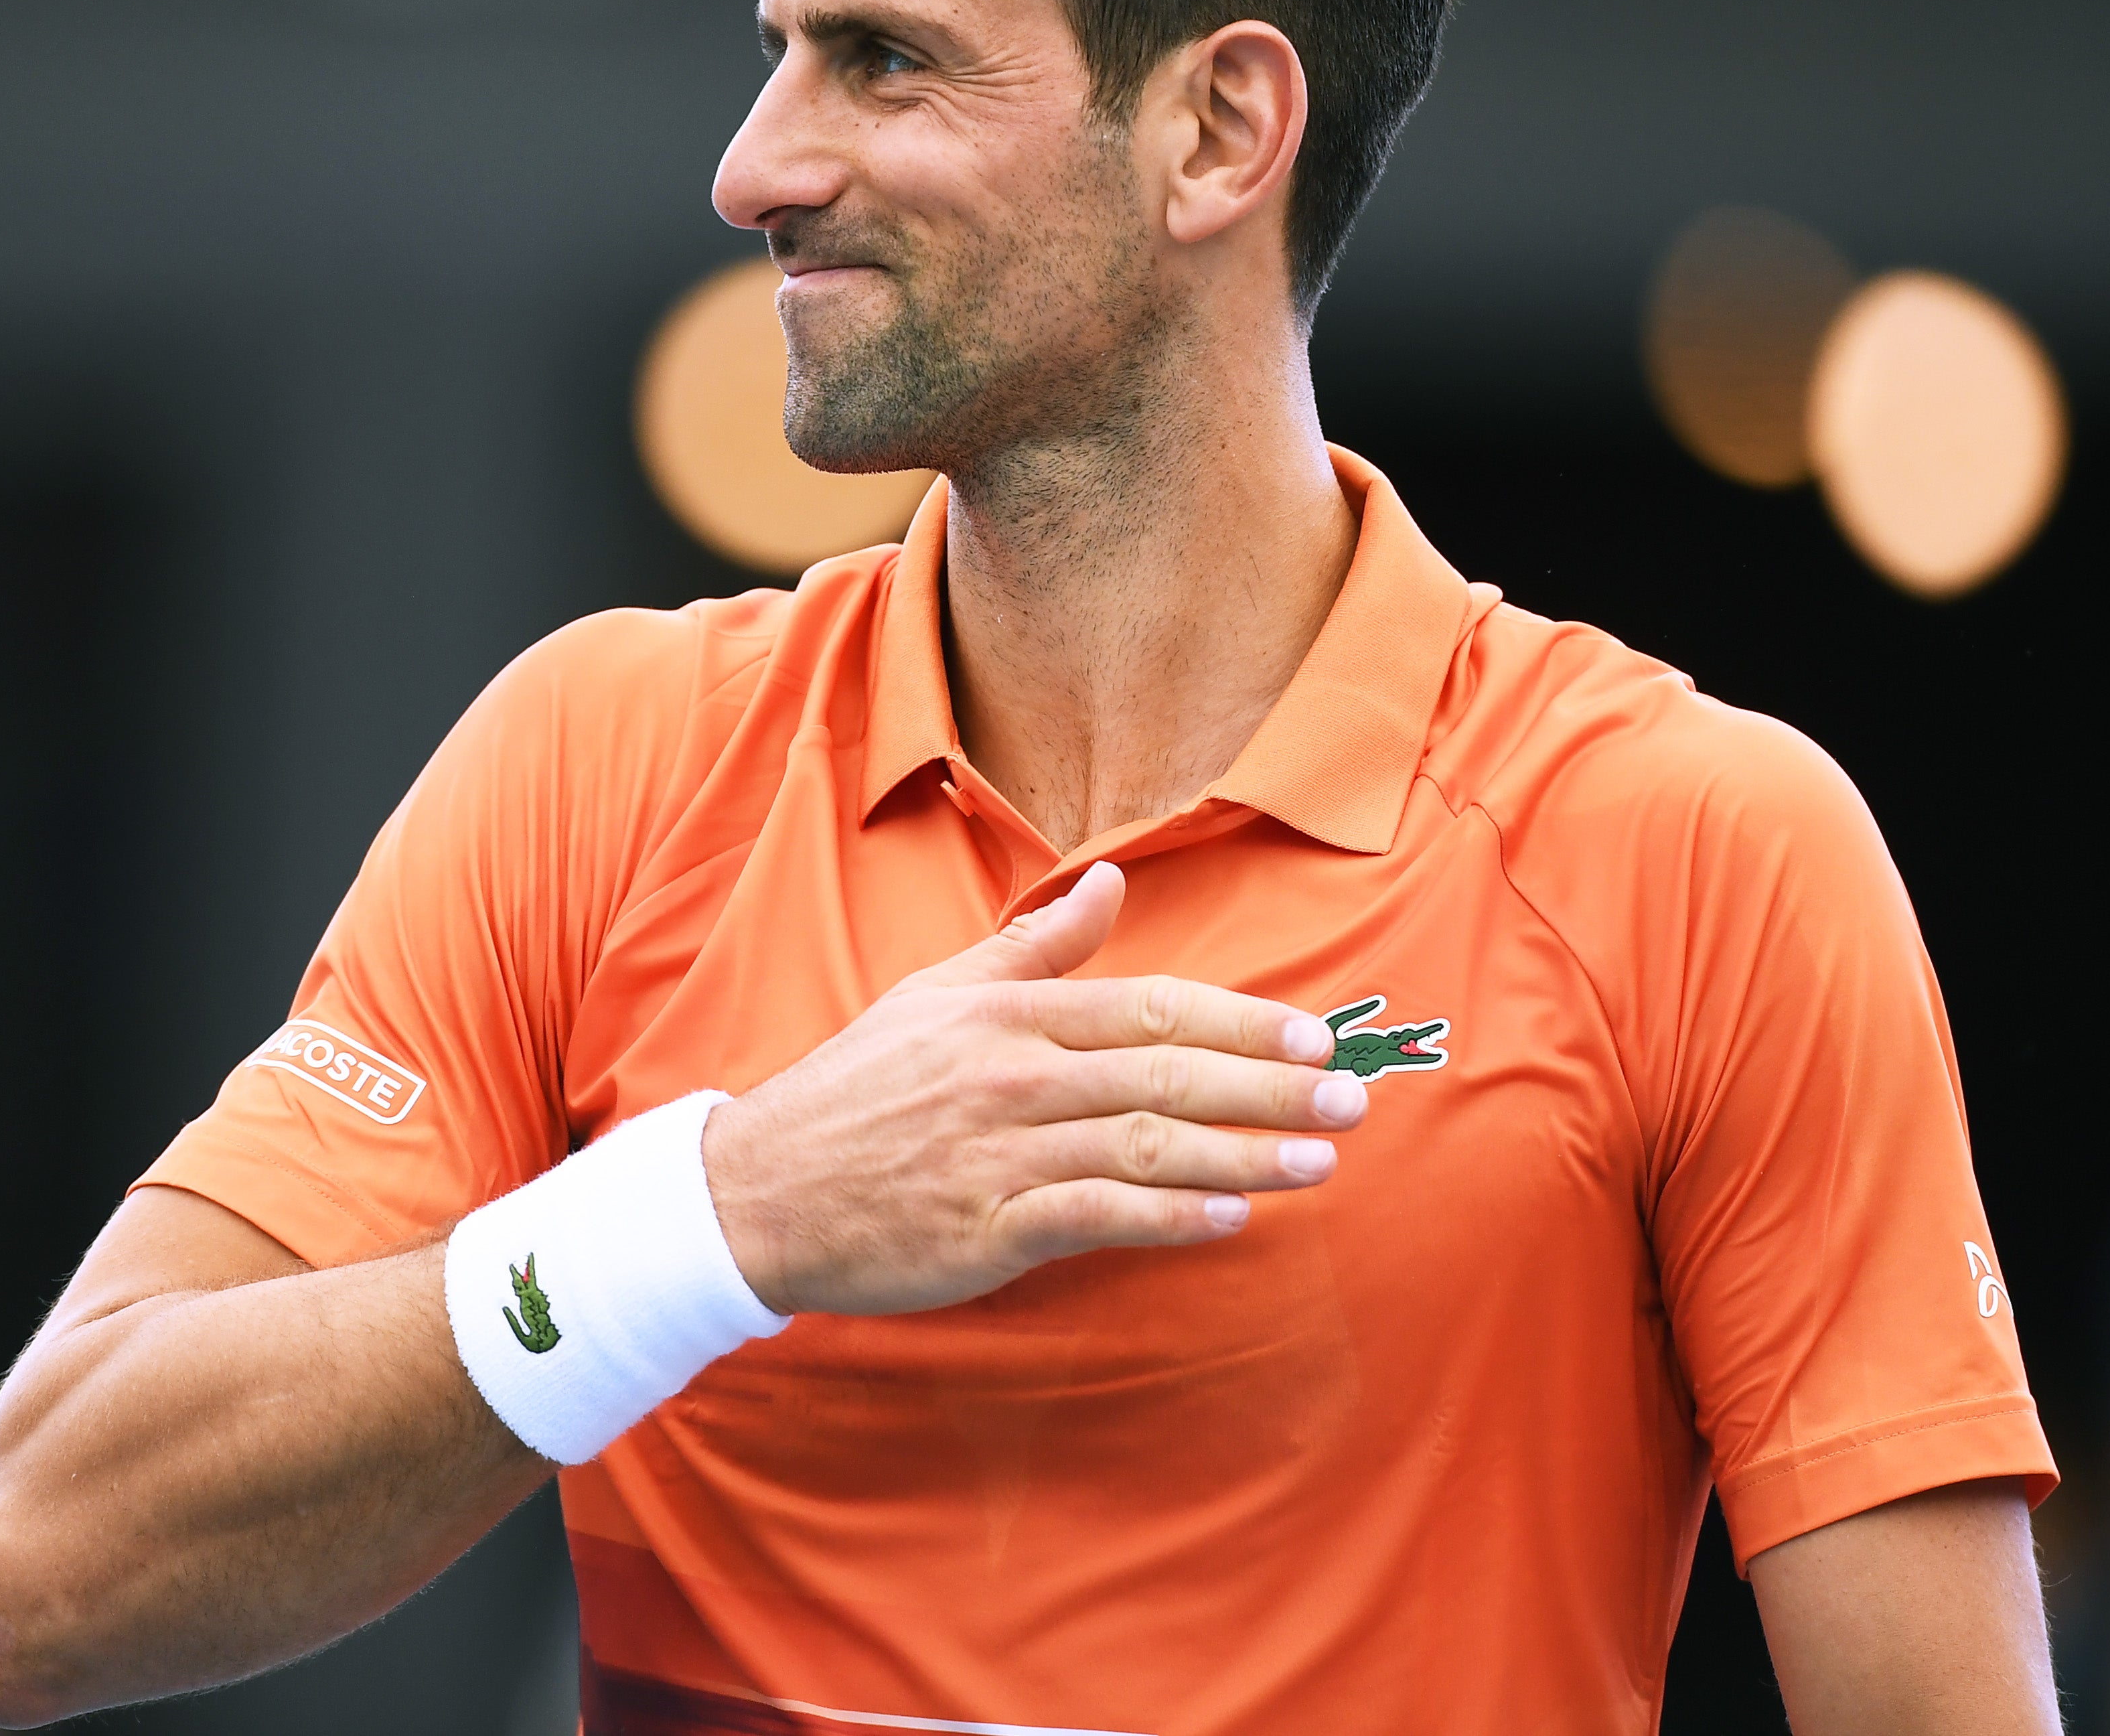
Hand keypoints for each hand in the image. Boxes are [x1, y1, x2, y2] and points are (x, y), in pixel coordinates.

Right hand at [700, 861, 1361, 1316]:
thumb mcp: (936, 995)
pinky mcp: (986, 1226)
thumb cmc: (857, 1091)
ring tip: (1318, 1165)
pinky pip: (1095, 1216)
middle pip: (1165, 1075)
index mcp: (1007, 1014)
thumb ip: (1034, 946)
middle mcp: (1013, 1075)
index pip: (1149, 1008)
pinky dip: (1168, 1217)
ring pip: (1144, 1146)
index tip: (1316, 1036)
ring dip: (1241, 1156)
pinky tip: (1228, 1221)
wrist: (759, 1190)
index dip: (1240, 1022)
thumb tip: (1110, 883)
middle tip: (1350, 1102)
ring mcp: (1000, 1151)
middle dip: (1268, 1088)